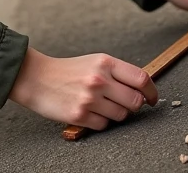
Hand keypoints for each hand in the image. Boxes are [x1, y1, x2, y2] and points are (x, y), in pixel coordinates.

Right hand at [8, 47, 158, 130]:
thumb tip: (142, 87)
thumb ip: (117, 72)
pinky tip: (89, 112)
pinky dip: (100, 121)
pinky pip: (104, 125)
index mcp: (105, 63)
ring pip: (121, 116)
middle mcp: (99, 79)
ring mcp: (89, 98)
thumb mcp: (94, 61)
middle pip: (135, 101)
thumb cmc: (67, 70)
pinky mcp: (79, 115)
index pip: (141, 78)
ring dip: (116, 114)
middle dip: (134, 105)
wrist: (36, 77)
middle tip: (125, 104)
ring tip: (101, 105)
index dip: (152, 91)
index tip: (152, 98)